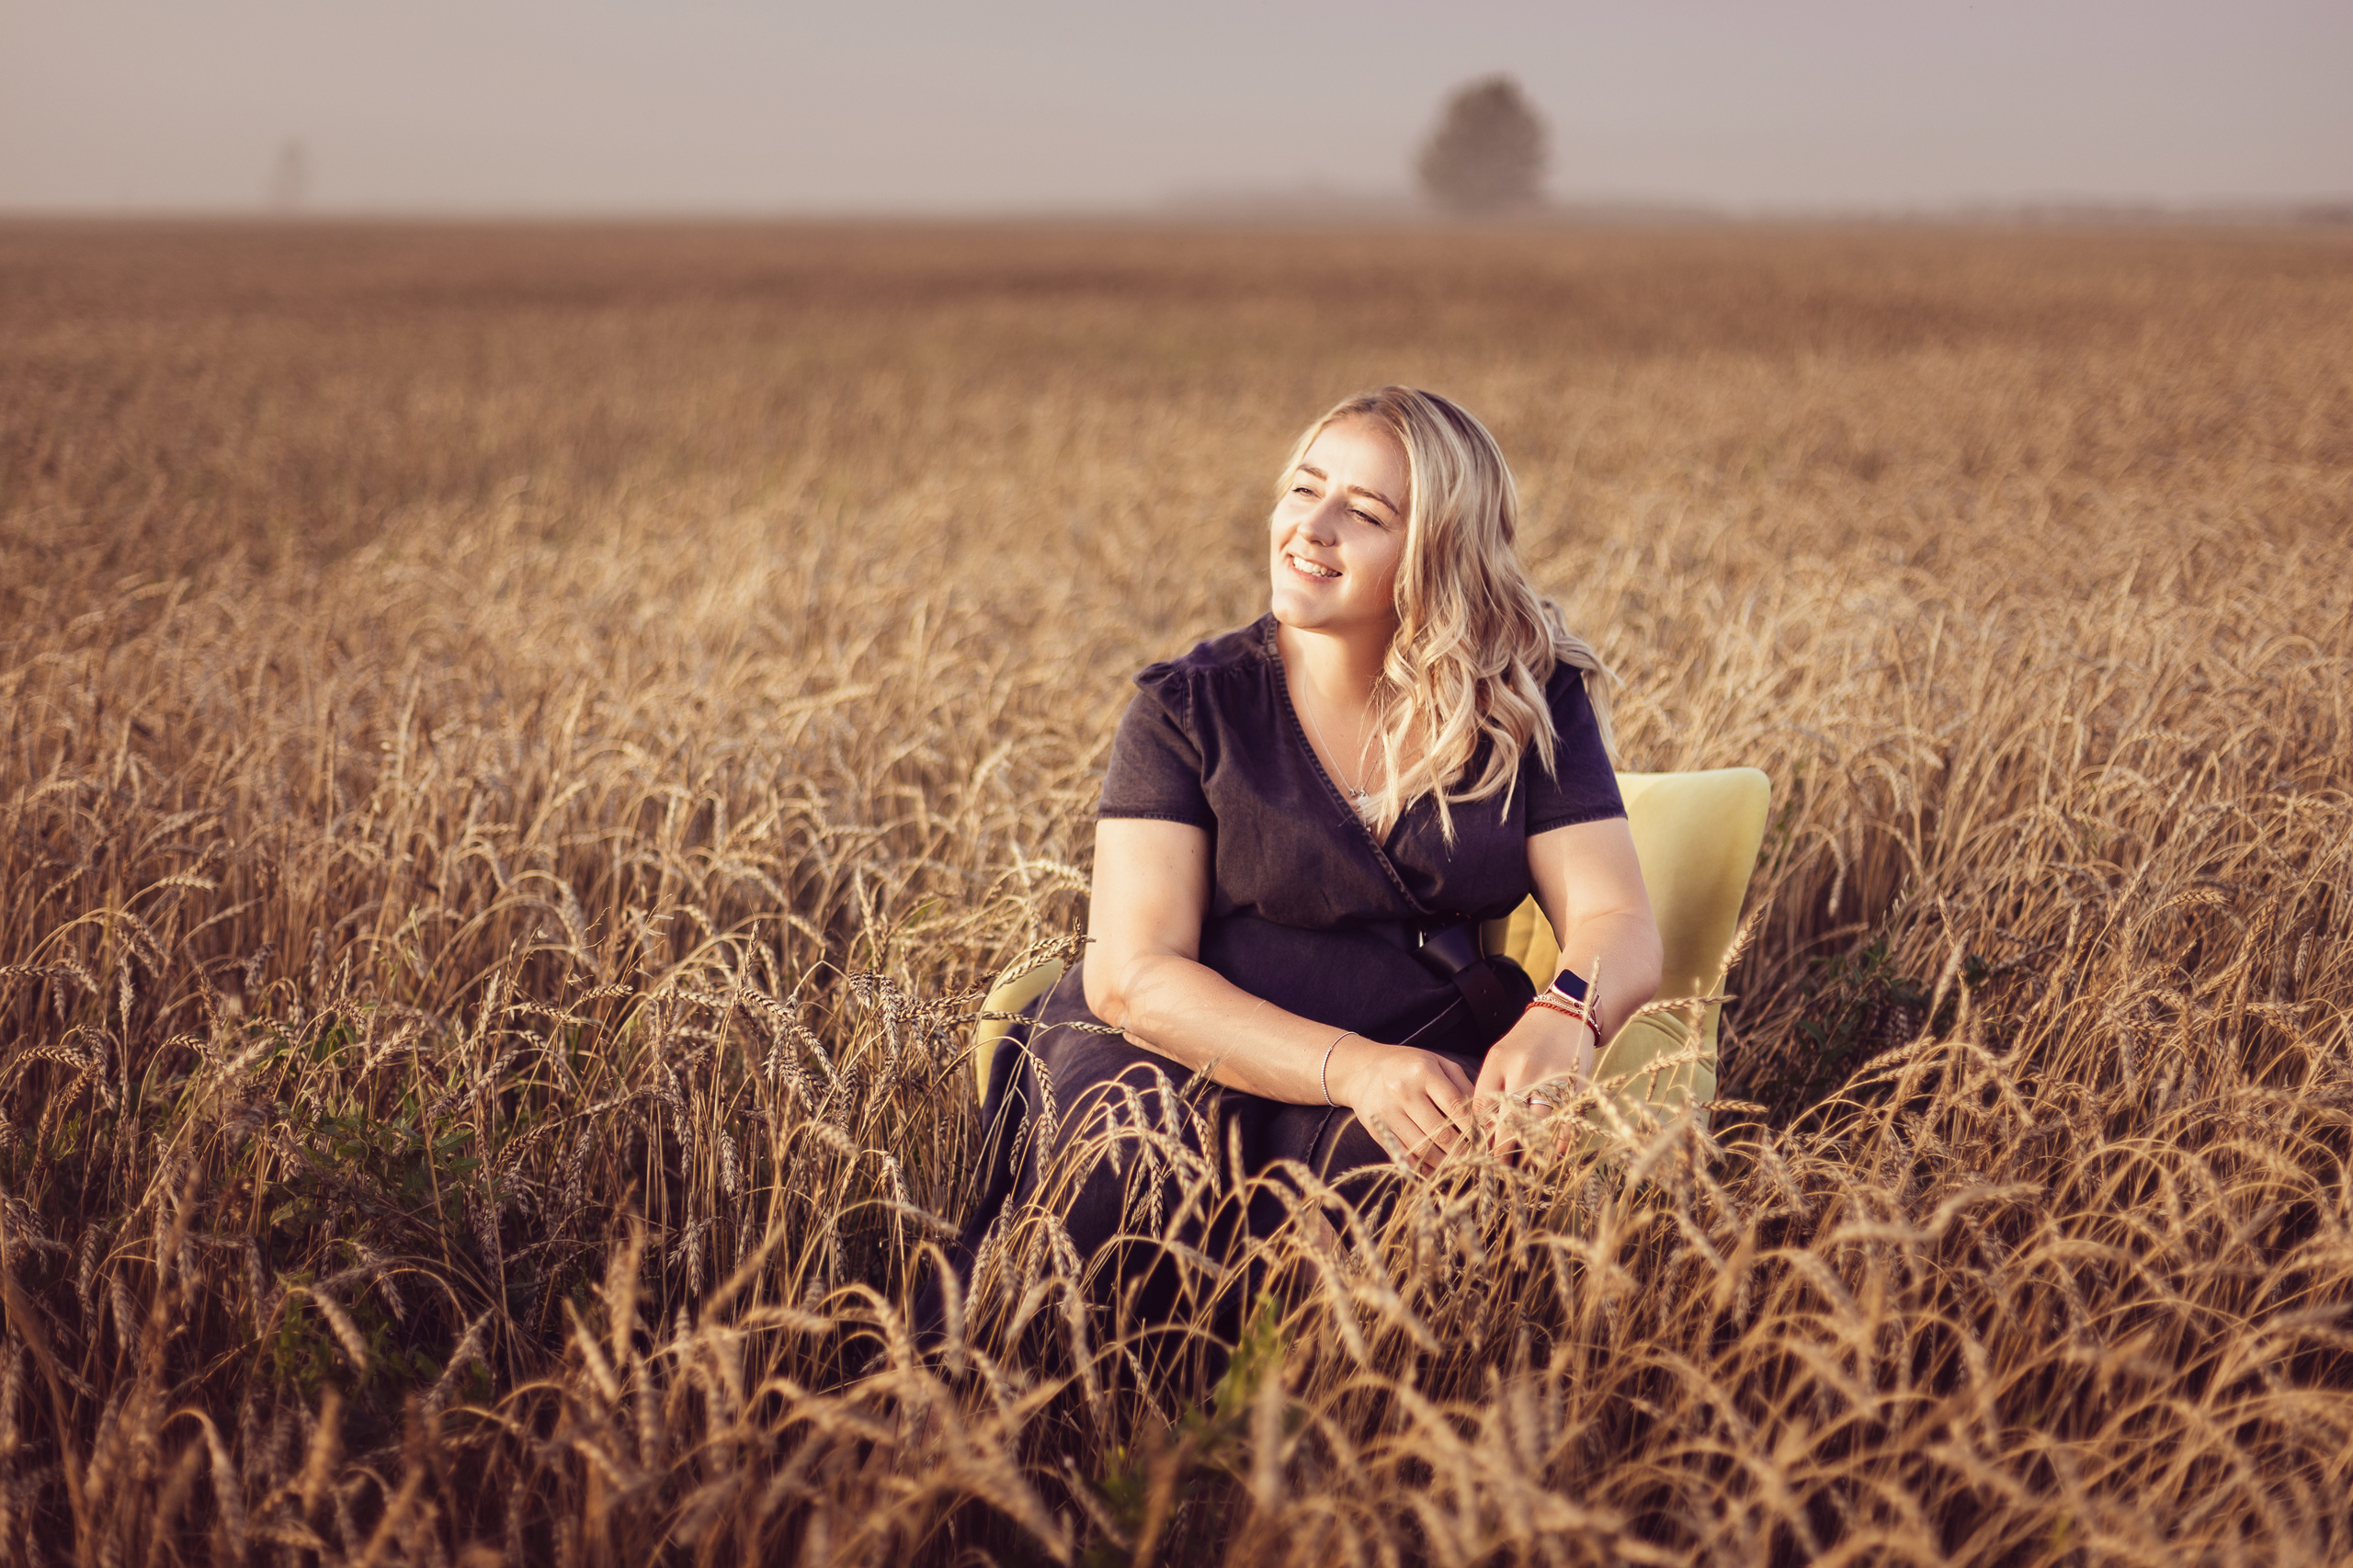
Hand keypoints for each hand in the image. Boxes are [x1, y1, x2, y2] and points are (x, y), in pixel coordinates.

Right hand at [1328, 1037, 1474, 1172]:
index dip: (1474, 1128)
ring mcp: (1387, 1112)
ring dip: (1444, 1162)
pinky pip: (1403, 1154)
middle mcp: (1403, 1091)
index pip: (1456, 1106)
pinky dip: (1422, 1167)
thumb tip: (1484, 1116)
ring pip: (1422, 1147)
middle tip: (1477, 1160)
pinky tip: (1436, 1169)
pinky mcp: (1376, 1129)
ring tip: (1460, 1167)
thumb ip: (1462, 1085)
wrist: (1361, 1070)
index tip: (1486, 1141)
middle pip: (1440, 1131)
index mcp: (1422, 1071)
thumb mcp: (1437, 1063)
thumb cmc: (1408, 1066)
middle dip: (1462, 1150)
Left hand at [1473, 1008, 1596, 1161]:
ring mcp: (1553, 1080)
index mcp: (1500, 1063)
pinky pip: (1566, 1122)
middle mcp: (1525, 1071)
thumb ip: (1488, 1089)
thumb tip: (1480, 1129)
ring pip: (1537, 1126)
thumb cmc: (1525, 1041)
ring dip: (1528, 1152)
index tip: (1477, 1157)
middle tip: (1496, 1174)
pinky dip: (1559, 1142)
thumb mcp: (1498, 1057)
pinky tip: (1552, 1157)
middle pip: (1509, 1122)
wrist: (1564, 1016)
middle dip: (1501, 1153)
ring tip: (1522, 1173)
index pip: (1483, 1108)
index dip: (1480, 1136)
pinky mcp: (1575, 1087)